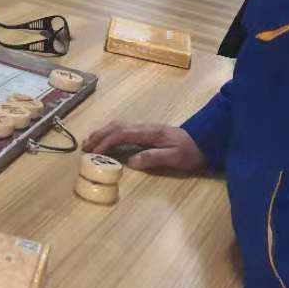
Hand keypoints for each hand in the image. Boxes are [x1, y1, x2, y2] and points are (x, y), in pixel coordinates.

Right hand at [82, 121, 206, 173]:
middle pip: (116, 126)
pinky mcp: (146, 131)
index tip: (95, 153)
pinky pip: (123, 129)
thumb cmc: (190, 151)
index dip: (106, 142)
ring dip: (102, 132)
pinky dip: (110, 133)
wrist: (204, 140)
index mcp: (149, 132)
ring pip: (118, 125)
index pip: (122, 134)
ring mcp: (145, 127)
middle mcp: (144, 126)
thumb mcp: (175, 157)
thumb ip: (153, 158)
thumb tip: (131, 162)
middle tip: (84, 147)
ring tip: (90, 142)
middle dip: (99, 135)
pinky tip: (106, 140)